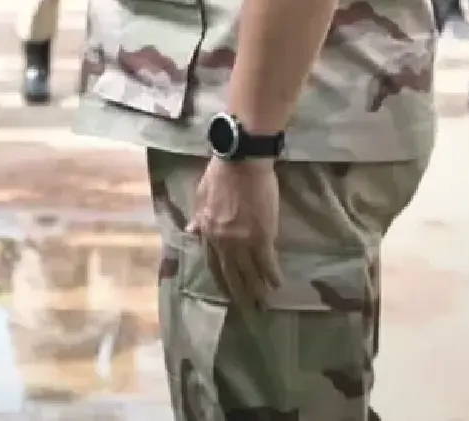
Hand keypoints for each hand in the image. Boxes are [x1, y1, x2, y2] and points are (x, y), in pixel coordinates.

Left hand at [187, 158, 282, 306]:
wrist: (241, 162)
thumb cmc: (221, 174)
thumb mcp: (200, 196)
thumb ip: (198, 218)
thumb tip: (191, 232)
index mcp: (206, 231)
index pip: (212, 262)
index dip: (220, 278)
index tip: (226, 290)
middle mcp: (221, 241)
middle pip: (230, 273)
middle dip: (238, 291)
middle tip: (246, 306)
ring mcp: (241, 241)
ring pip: (249, 272)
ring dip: (257, 289)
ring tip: (263, 302)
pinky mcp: (262, 236)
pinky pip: (266, 263)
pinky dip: (272, 275)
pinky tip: (277, 284)